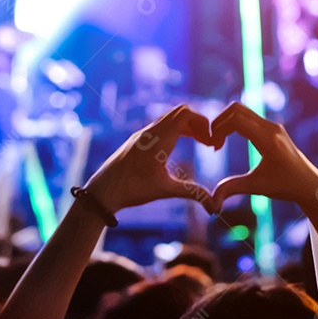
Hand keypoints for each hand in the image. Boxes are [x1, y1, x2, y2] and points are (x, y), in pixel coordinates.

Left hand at [84, 105, 215, 214]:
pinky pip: (161, 124)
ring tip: (200, 143)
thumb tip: (215, 207)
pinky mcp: (137, 139)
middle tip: (208, 143)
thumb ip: (193, 193)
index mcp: (159, 139)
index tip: (212, 143)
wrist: (102, 191)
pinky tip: (180, 146)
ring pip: (170, 117)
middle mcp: (150, 131)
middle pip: (180, 111)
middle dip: (199, 123)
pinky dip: (176, 129)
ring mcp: (142, 134)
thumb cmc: (132, 189)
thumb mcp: (165, 190)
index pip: (186, 114)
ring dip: (188, 125)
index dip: (204, 124)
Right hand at [209, 102, 317, 211]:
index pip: (236, 119)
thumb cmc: (285, 187)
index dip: (219, 128)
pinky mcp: (272, 128)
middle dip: (219, 122)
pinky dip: (233, 124)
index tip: (214, 148)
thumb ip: (231, 189)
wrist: (310, 185)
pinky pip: (247, 117)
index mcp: (268, 139)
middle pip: (236, 109)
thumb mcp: (256, 187)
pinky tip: (228, 141)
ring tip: (218, 143)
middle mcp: (271, 128)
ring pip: (241, 111)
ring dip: (225, 123)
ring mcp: (273, 126)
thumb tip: (211, 203)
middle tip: (213, 142)